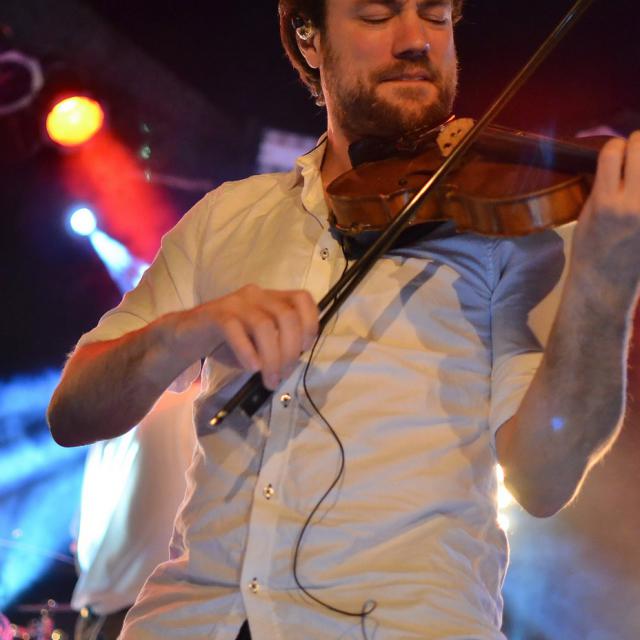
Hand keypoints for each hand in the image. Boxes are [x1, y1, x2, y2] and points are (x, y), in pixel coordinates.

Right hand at [172, 284, 318, 389]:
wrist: (188, 336)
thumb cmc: (229, 342)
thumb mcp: (259, 345)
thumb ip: (278, 348)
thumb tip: (290, 365)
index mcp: (272, 298)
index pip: (302, 299)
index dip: (310, 323)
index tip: (304, 349)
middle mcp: (257, 295)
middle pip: (287, 317)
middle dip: (290, 351)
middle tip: (282, 375)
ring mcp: (236, 303)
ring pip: (265, 326)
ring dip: (272, 358)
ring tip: (268, 379)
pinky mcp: (216, 314)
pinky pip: (236, 330)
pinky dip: (248, 352)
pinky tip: (251, 368)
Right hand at [572, 131, 639, 302]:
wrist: (607, 281)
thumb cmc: (590, 248)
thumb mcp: (588, 213)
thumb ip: (604, 184)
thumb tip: (619, 156)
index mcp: (606, 201)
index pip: (613, 151)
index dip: (614, 146)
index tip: (615, 151)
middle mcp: (634, 202)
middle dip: (637, 145)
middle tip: (635, 152)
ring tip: (638, 176)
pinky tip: (639, 193)